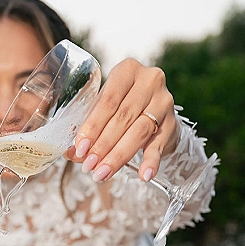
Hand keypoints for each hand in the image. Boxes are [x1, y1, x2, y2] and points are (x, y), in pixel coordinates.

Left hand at [65, 58, 177, 181]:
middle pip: (123, 117)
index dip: (93, 126)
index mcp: (127, 70)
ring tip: (103, 173)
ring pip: (139, 132)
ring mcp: (164, 102)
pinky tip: (143, 175)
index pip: (108, 100)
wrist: (154, 110)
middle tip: (89, 165)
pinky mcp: (173, 123)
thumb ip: (88, 128)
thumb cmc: (121, 106)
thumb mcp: (104, 109)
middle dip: (103, 145)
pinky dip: (151, 162)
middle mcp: (149, 81)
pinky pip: (160, 145)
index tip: (80, 148)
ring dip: (119, 156)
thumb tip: (72, 153)